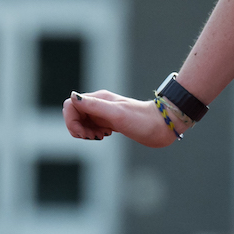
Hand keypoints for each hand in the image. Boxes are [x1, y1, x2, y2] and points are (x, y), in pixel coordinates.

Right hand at [63, 90, 180, 148]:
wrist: (162, 126)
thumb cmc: (142, 120)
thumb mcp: (117, 114)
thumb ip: (94, 106)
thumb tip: (73, 96)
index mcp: (98, 99)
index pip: (71, 105)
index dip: (71, 121)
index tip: (85, 134)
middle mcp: (99, 104)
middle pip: (74, 114)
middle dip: (77, 129)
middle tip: (93, 137)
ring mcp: (104, 113)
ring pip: (82, 122)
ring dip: (85, 132)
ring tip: (101, 136)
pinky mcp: (110, 122)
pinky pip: (92, 127)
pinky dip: (93, 134)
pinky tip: (106, 135)